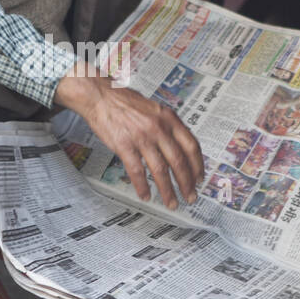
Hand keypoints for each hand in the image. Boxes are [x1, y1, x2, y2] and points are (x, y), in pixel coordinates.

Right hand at [54, 72, 203, 209]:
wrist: (100, 96)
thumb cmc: (125, 102)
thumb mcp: (155, 109)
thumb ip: (168, 126)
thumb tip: (180, 146)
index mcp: (169, 118)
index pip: (191, 146)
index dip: (197, 166)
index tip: (199, 178)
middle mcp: (159, 128)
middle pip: (179, 161)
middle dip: (186, 184)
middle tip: (190, 197)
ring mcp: (142, 137)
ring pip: (160, 170)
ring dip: (167, 190)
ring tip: (171, 202)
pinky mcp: (124, 145)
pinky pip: (137, 171)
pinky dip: (142, 186)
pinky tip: (145, 195)